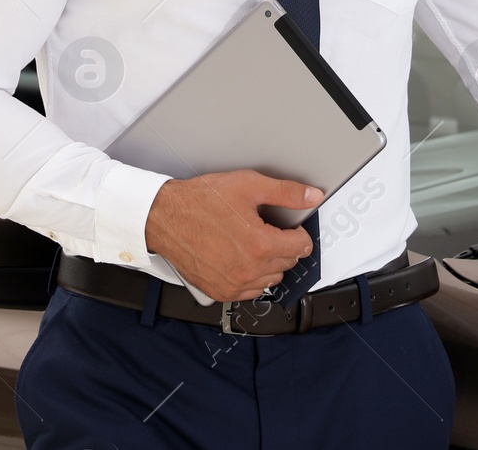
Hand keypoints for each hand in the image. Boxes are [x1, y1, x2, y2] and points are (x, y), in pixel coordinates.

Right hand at [142, 170, 323, 301]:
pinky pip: (251, 291)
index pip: (301, 247)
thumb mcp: (248, 186)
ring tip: (252, 242)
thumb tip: (311, 196)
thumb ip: (286, 192)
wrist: (165, 217)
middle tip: (266, 229)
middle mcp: (248, 270)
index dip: (299, 233)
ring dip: (269, 263)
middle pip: (287, 263)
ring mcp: (234, 284)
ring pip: (271, 279)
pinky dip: (252, 277)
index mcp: (259, 245)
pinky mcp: (220, 292)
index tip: (292, 228)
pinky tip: (241, 258)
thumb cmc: (201, 201)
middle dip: (283, 246)